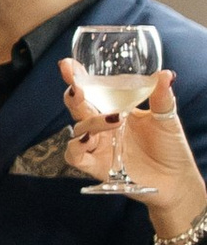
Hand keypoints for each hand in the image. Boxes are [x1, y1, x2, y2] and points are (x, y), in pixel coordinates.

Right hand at [62, 63, 205, 228]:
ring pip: (78, 128)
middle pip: (77, 106)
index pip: (92, 90)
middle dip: (73, 93)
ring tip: (115, 119)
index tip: (68, 64)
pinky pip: (74, 155)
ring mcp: (98, 145)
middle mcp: (102, 126)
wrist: (176, 179)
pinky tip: (88, 140)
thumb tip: (165, 74)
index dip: (77, 76)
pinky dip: (75, 147)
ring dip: (91, 122)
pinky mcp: (96, 165)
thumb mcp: (166, 117)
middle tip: (77, 87)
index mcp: (115, 108)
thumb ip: (161, 97)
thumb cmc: (170, 147)